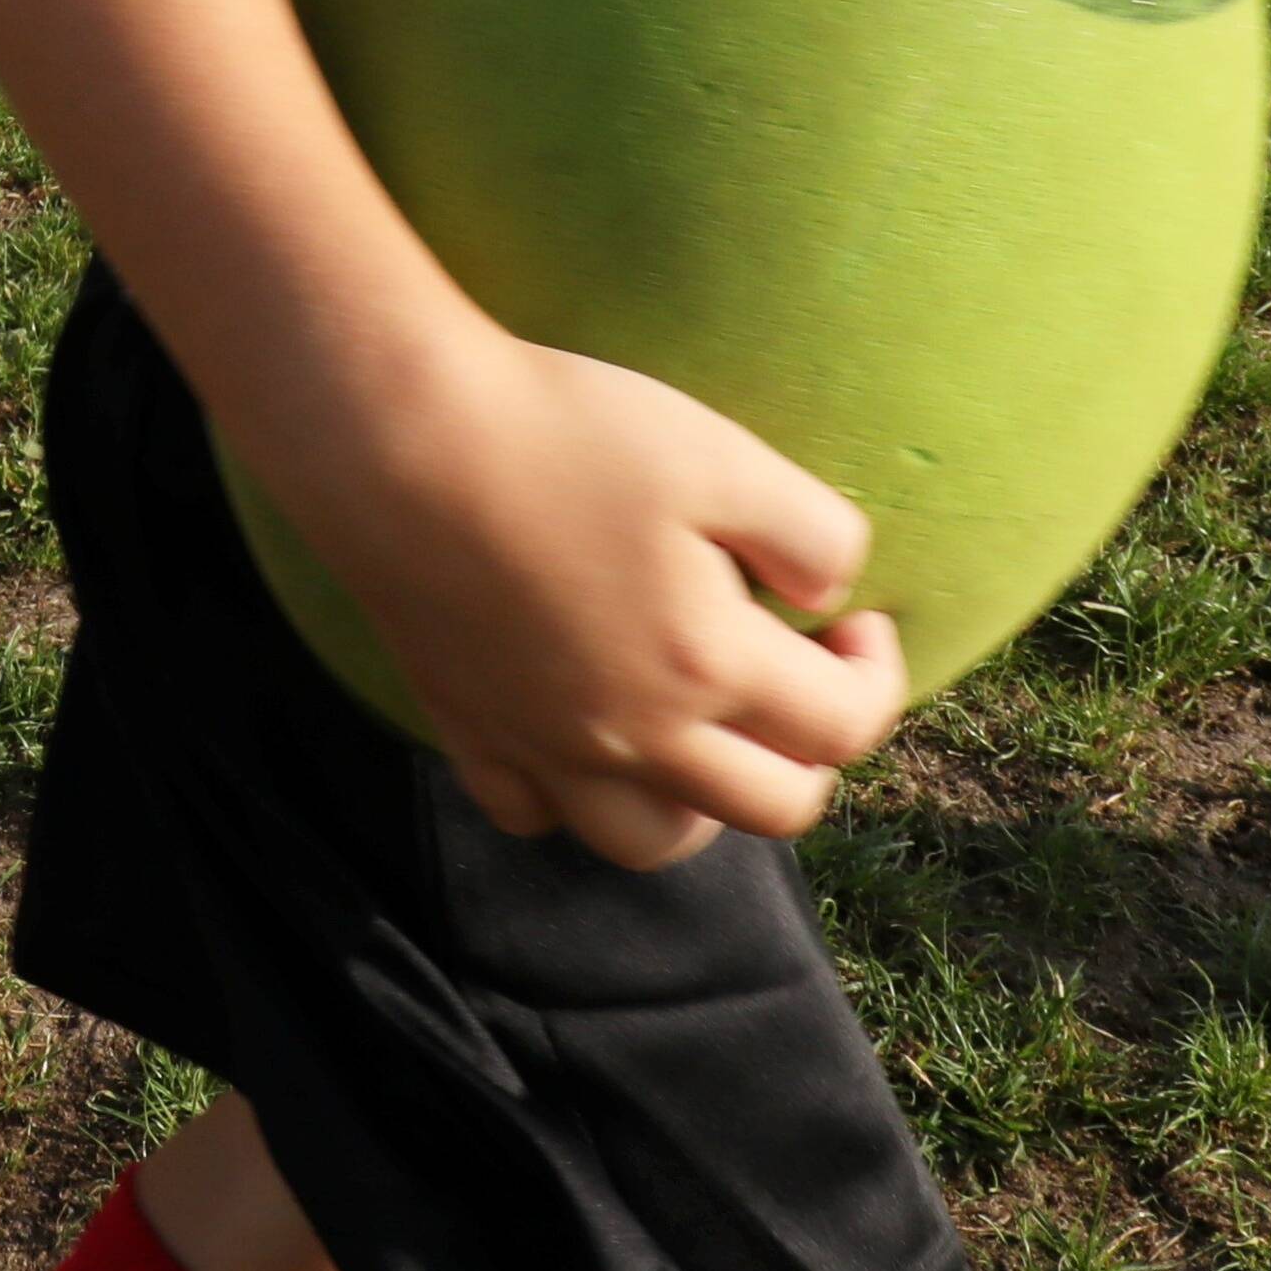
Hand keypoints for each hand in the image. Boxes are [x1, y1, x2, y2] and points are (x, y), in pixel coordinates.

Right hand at [293, 330, 906, 866]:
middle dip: (811, 752)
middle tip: (793, 673)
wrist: (394, 434)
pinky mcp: (465, 722)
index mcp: (707, 667)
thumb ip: (813, 532)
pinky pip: (529, 812)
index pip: (844, 727)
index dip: (876, 673)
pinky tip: (577, 732)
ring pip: (649, 841)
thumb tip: (831, 592)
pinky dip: (568, 797)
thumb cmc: (561, 430)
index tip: (851, 617)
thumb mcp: (719, 453)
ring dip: (702, 806)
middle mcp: (633, 734)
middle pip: (771, 809)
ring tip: (701, 731)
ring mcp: (542, 742)